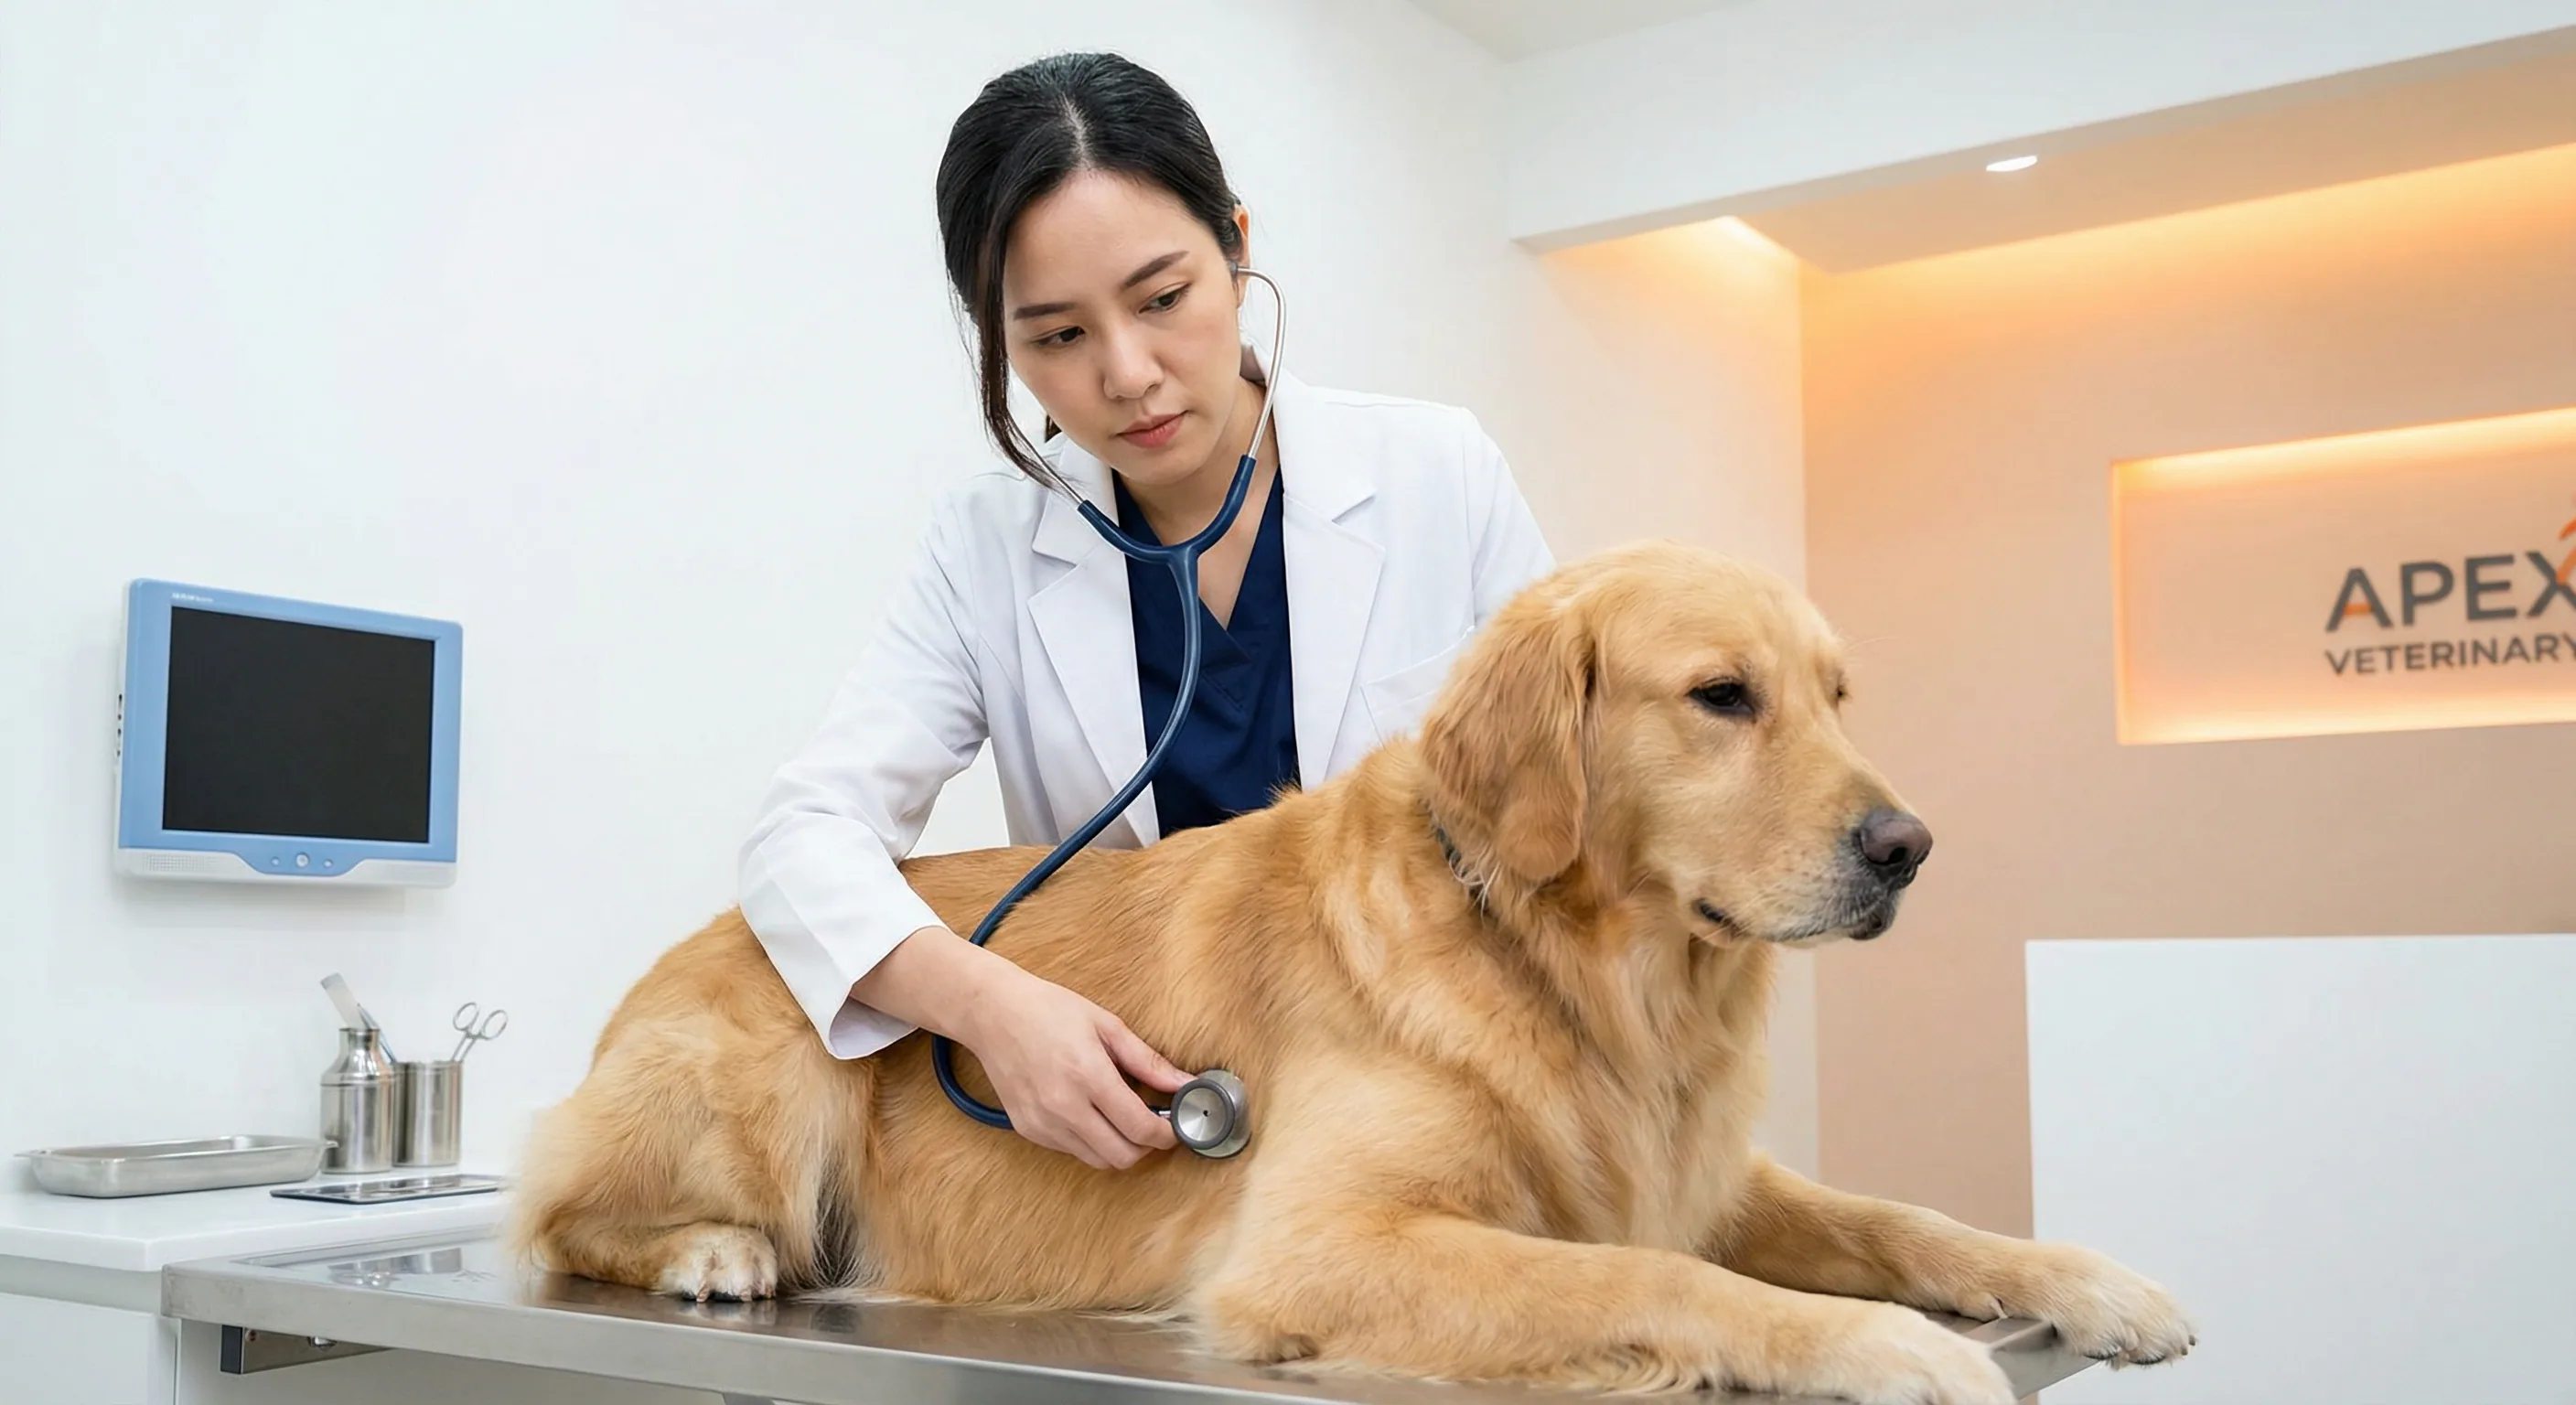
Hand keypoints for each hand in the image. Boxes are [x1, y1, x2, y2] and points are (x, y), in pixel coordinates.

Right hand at [958, 964, 1190, 1168]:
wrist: (992, 1013)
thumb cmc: (1050, 1011)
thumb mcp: (1107, 1025)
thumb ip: (1148, 1061)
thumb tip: (1185, 1083)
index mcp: (1088, 1075)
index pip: (1140, 1129)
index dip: (1167, 1134)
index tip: (1175, 1126)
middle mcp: (1063, 1106)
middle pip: (1122, 1157)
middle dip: (1146, 1147)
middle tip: (1152, 1125)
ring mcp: (1042, 1123)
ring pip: (1097, 1161)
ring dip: (1118, 1147)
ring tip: (1120, 1116)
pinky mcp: (1027, 1130)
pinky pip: (1072, 1151)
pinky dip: (1090, 1141)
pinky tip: (1090, 1113)